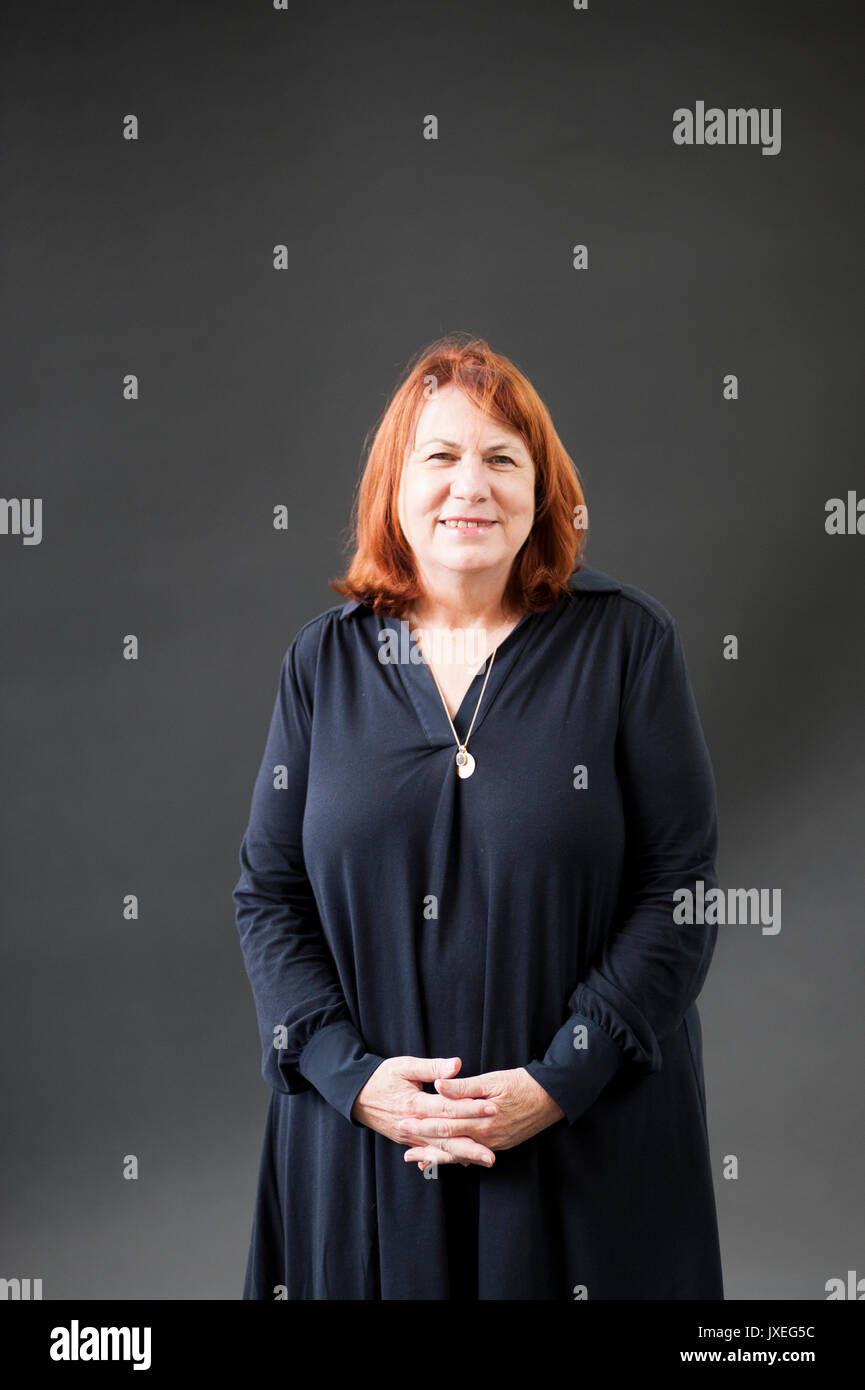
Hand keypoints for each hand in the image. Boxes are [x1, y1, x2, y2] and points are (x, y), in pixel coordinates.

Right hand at [351, 1055, 500, 1166]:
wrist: (357, 1096)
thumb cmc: (382, 1077)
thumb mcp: (404, 1065)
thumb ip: (431, 1067)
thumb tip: (456, 1065)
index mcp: (414, 1103)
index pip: (447, 1107)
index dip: (470, 1108)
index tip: (491, 1108)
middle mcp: (413, 1124)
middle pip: (447, 1136)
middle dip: (471, 1145)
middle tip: (493, 1153)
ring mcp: (410, 1137)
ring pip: (440, 1149)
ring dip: (463, 1156)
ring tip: (485, 1161)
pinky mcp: (408, 1141)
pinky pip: (430, 1152)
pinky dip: (447, 1158)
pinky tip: (464, 1163)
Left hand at [399, 1067, 564, 1168]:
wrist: (553, 1097)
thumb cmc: (522, 1083)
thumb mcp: (493, 1080)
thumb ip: (464, 1087)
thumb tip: (438, 1085)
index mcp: (482, 1119)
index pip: (445, 1123)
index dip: (423, 1124)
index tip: (403, 1122)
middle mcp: (487, 1137)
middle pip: (449, 1142)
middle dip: (424, 1143)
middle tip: (403, 1147)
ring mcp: (494, 1143)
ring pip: (460, 1154)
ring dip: (438, 1157)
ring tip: (417, 1161)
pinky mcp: (500, 1144)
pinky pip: (473, 1155)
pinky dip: (457, 1158)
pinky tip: (446, 1159)